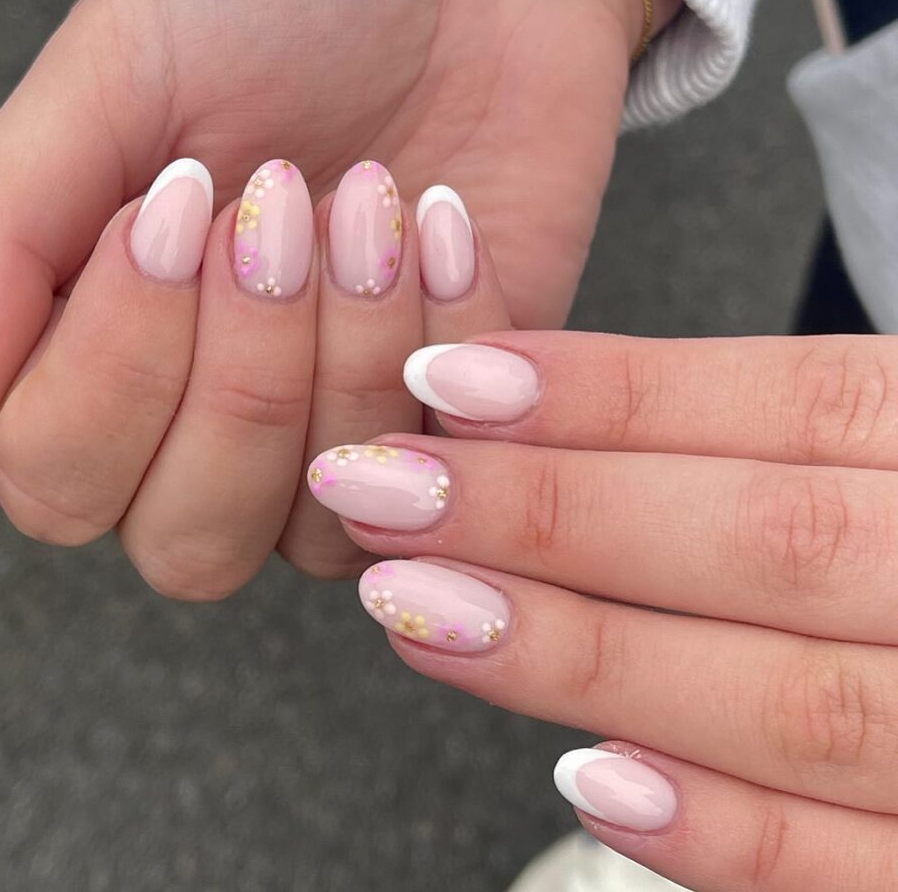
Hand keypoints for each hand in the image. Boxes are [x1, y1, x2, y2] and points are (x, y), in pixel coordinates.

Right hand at [0, 0, 677, 476]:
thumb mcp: (111, 80)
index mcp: (103, 347)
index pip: (59, 482)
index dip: (118, 366)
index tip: (175, 201)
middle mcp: (212, 418)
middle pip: (188, 544)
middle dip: (242, 380)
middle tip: (278, 212)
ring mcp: (338, 428)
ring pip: (318, 524)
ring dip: (347, 352)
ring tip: (370, 199)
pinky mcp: (452, 410)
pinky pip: (443, 465)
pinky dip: (442, 334)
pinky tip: (441, 220)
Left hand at [312, 331, 897, 888]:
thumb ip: (783, 435)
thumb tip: (539, 405)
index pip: (792, 403)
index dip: (611, 394)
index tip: (448, 382)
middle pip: (764, 537)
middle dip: (550, 514)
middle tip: (376, 489)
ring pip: (791, 699)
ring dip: (586, 657)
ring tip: (418, 612)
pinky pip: (862, 872)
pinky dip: (730, 835)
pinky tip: (591, 784)